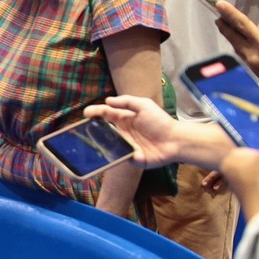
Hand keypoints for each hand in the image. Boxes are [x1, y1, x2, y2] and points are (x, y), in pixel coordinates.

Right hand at [83, 94, 231, 168]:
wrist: (175, 140)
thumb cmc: (160, 121)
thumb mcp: (144, 105)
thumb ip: (126, 102)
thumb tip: (107, 100)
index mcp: (124, 119)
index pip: (105, 114)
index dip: (95, 113)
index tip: (86, 114)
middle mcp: (122, 132)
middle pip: (103, 131)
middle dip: (92, 130)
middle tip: (83, 130)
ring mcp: (125, 146)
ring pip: (108, 146)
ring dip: (100, 145)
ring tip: (91, 143)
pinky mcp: (131, 159)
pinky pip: (120, 158)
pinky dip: (117, 156)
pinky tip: (114, 154)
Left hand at [214, 0, 258, 89]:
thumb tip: (257, 25)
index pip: (241, 24)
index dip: (229, 13)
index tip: (219, 4)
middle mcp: (252, 55)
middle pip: (232, 37)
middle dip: (224, 26)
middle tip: (219, 17)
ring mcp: (250, 65)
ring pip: (235, 47)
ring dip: (231, 36)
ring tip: (228, 27)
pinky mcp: (251, 72)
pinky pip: (241, 55)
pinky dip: (239, 46)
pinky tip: (239, 40)